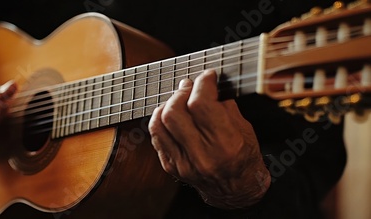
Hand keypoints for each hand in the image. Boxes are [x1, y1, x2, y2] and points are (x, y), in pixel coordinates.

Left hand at [148, 70, 269, 208]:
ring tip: (178, 99)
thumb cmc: (245, 158)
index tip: (207, 76)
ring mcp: (183, 163)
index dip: (202, 84)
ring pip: (160, 124)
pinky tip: (169, 115)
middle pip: (175, 112)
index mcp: (225, 144)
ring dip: (167, 104)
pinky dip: (160, 121)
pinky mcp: (172, 167)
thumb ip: (226, 107)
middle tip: (190, 86)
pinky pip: (156, 137)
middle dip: (181, 92)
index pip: (201, 105)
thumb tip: (207, 87)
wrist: (236, 191)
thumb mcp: (246, 130)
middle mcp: (202, 155)